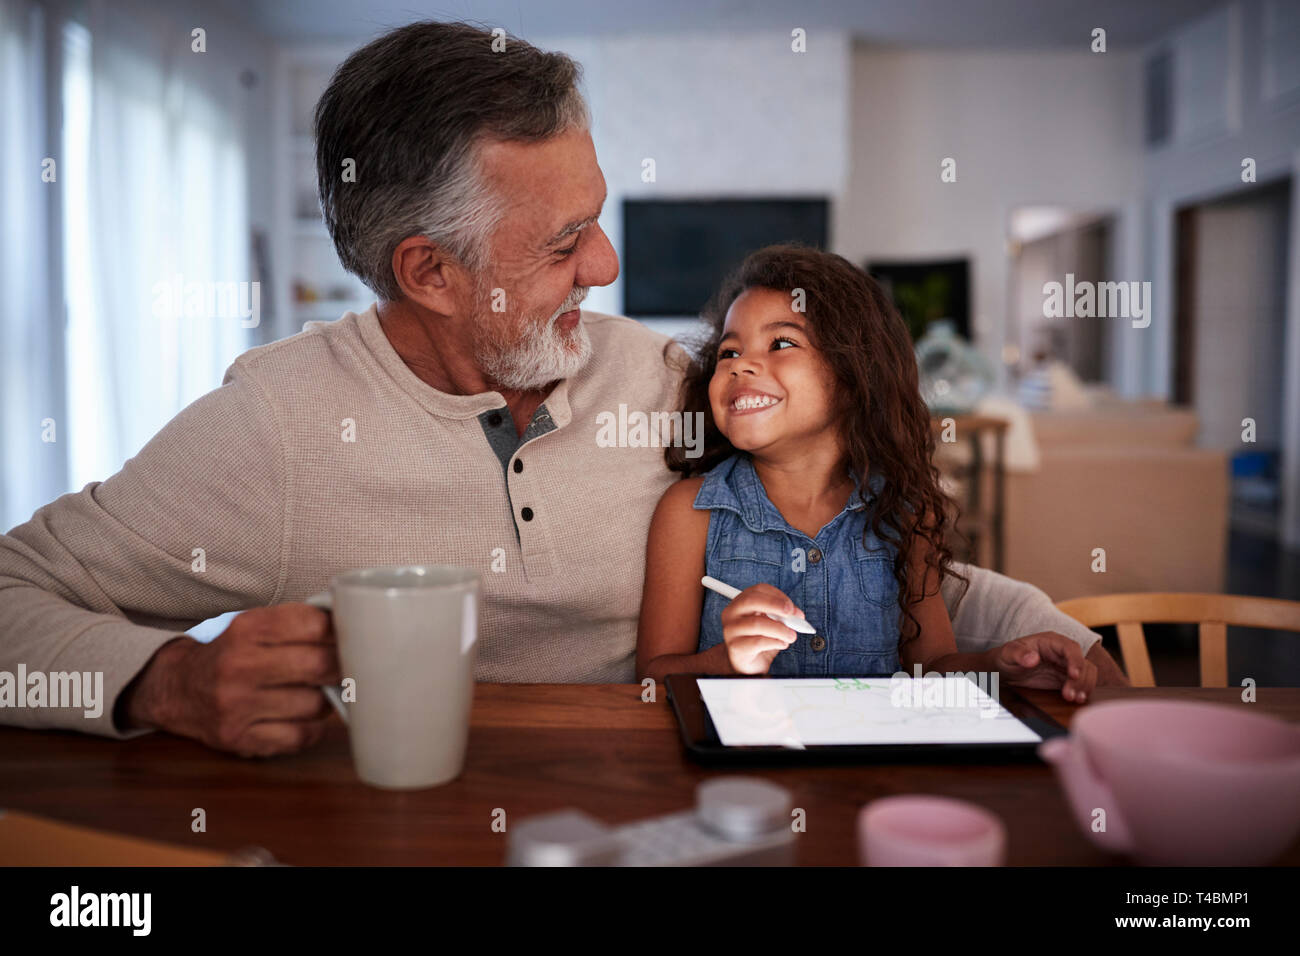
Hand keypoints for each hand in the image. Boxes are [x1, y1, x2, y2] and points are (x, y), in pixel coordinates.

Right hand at [119, 603, 340, 755]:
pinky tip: (302, 717)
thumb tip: (353, 627)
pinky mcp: (239, 739)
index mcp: (246, 629)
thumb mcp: (253, 625)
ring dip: (325, 700)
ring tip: (315, 692)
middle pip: (320, 665)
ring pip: (316, 704)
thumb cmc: (229, 653)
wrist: (177, 689)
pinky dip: (311, 728)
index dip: (340, 631)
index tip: (347, 637)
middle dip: (341, 666)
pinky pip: (301, 737)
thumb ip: (297, 623)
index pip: (314, 625)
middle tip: (345, 667)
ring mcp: (237, 706)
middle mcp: (239, 666)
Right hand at [720, 583, 803, 674]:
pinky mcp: (736, 647)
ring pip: (757, 623)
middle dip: (775, 605)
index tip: (791, 607)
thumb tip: (796, 615)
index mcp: (740, 602)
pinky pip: (758, 642)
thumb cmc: (758, 639)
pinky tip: (782, 644)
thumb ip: (781, 616)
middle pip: (751, 601)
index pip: (758, 590)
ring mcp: (731, 630)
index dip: (777, 596)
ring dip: (780, 629)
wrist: (746, 663)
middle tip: (791, 615)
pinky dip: (775, 642)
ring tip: (791, 635)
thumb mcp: (769, 622)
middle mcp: (731, 613)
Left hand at [990, 631, 1097, 702]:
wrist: (1004, 670)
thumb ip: (1019, 654)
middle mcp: (1062, 653)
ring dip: (1084, 687)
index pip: (1071, 648)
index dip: (1076, 661)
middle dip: (1080, 680)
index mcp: (1051, 641)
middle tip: (1069, 695)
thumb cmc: (1007, 657)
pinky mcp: (1065, 680)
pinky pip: (1081, 684)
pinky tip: (1076, 700)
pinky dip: (1082, 692)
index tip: (1073, 675)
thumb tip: (1033, 659)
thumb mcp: (1008, 653)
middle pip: (1083, 663)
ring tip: (1074, 699)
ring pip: (1087, 674)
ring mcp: (1066, 667)